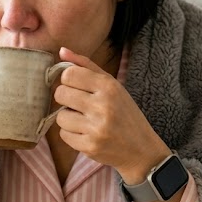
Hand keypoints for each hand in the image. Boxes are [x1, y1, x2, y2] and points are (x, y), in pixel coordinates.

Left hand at [53, 47, 169, 182]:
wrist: (141, 149)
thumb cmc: (125, 114)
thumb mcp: (113, 86)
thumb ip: (86, 66)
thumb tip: (61, 51)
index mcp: (109, 87)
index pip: (69, 74)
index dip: (68, 80)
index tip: (77, 87)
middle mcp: (102, 106)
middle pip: (60, 93)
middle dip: (66, 99)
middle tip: (79, 104)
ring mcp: (96, 128)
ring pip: (60, 116)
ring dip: (68, 118)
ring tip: (84, 121)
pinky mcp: (89, 146)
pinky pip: (63, 135)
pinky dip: (71, 134)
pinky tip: (86, 133)